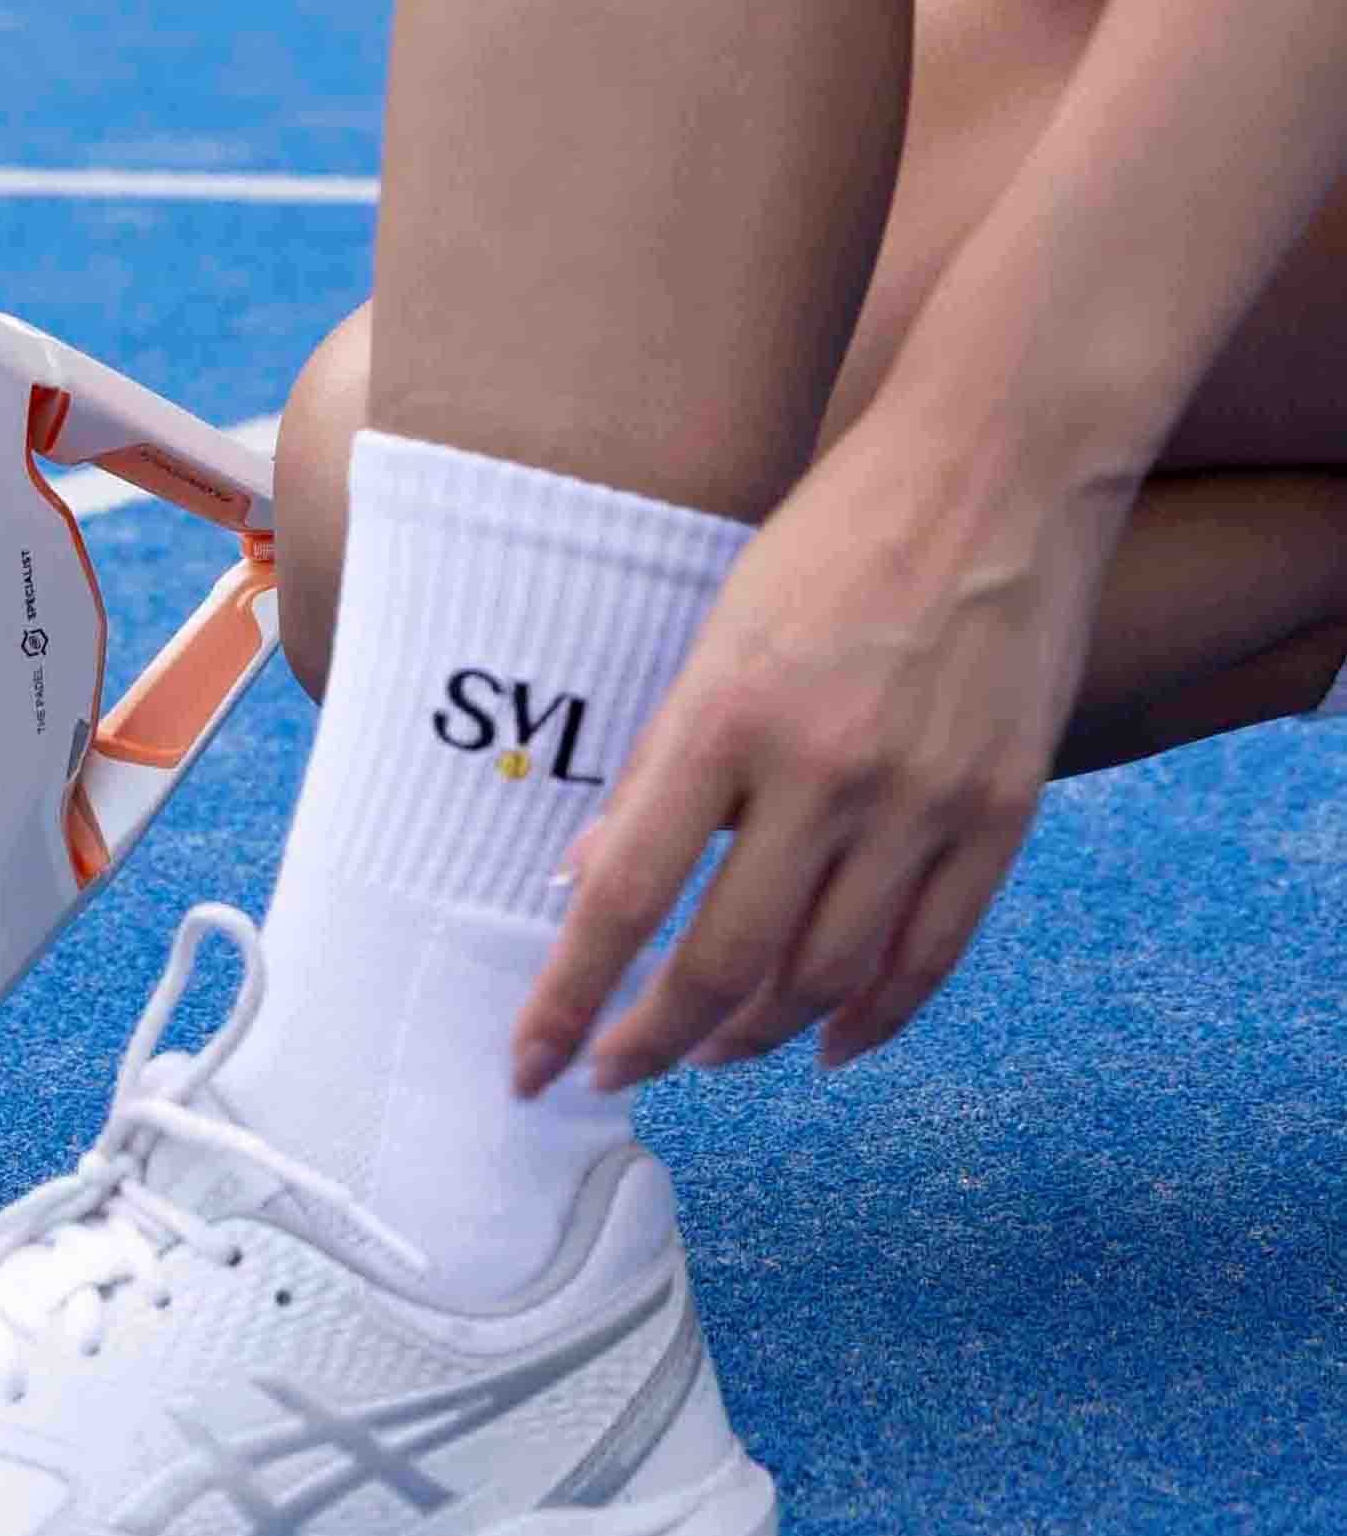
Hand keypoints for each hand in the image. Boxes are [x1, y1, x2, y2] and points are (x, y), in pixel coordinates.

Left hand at [511, 394, 1126, 1087]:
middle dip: (657, 1038)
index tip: (533, 1064)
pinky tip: (827, 1043)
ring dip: (755, 1037)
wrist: (997, 468)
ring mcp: (924, 799)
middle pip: (726, 964)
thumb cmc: (834, 536)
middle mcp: (827, 770)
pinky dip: (873, 1021)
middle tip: (621, 1067)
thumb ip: (658, 765)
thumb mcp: (716, 629)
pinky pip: (930, 957)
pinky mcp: (1002, 811)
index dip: (571, 999)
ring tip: (711, 1050)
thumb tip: (584, 883)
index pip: (626, 895)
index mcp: (729, 713)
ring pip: (826, 980)